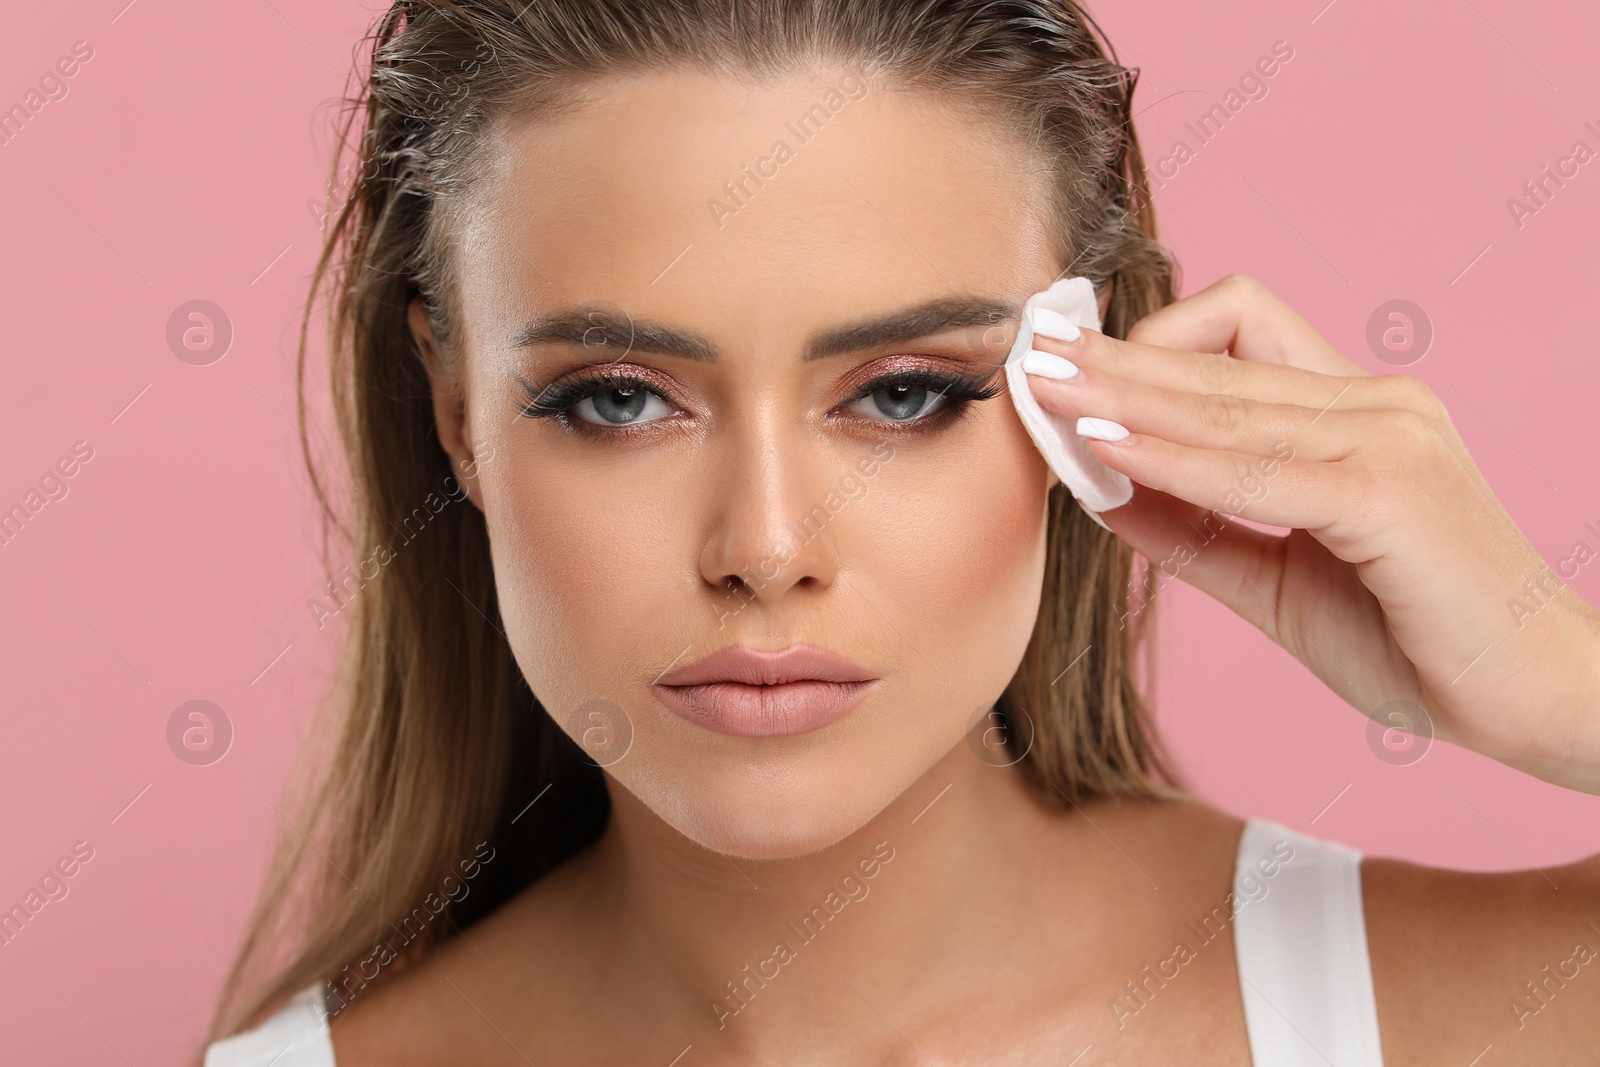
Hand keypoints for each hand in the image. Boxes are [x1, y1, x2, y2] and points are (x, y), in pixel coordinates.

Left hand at [1023, 274, 1599, 792]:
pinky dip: (1173, 457)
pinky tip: (1108, 449)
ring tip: (1047, 389)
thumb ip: (1197, 532)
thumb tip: (1104, 491)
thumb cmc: (1417, 638)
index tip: (1071, 364)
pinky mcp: (1389, 492)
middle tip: (1029, 354)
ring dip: (1124, 393)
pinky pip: (1254, 468)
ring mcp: (1388, 438)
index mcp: (1356, 411)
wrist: (1536, 700)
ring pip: (1227, 400)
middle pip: (1218, 352)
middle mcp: (1376, 403)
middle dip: (1112, 357)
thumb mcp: (1280, 580)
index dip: (1147, 342)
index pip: (1237, 335)